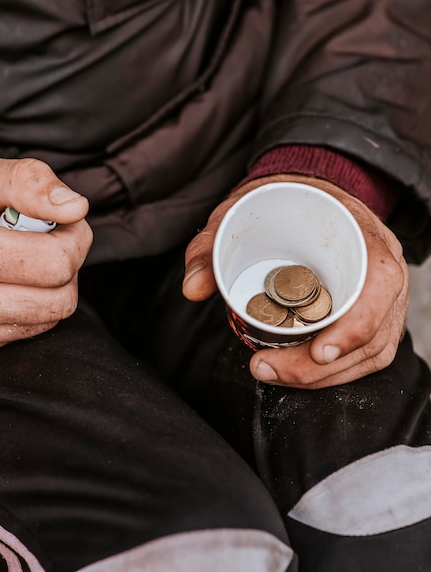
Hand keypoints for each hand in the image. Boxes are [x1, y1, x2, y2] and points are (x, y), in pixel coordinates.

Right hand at [0, 154, 91, 368]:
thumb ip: (27, 181)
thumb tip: (77, 208)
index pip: (55, 264)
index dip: (75, 239)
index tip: (62, 222)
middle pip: (59, 302)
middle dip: (66, 267)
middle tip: (42, 241)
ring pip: (44, 322)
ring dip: (45, 289)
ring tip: (12, 262)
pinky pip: (19, 337)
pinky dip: (21, 310)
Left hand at [182, 174, 407, 388]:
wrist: (301, 197)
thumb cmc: (278, 204)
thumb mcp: (240, 213)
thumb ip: (211, 246)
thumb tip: (192, 288)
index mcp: (362, 236)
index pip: (380, 285)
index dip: (356, 325)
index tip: (318, 352)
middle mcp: (381, 269)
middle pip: (372, 332)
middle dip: (320, 366)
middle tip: (267, 368)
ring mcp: (380, 296)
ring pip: (369, 351)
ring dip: (322, 376)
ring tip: (273, 373)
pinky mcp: (369, 315)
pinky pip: (363, 354)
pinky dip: (332, 372)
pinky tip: (296, 372)